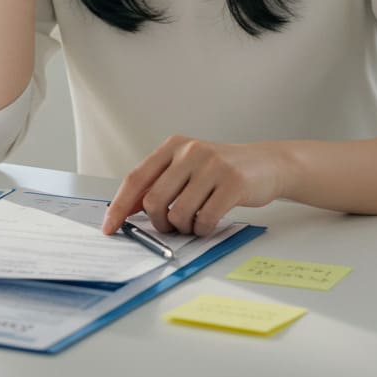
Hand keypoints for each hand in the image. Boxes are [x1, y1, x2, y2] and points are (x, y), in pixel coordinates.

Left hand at [100, 136, 293, 236]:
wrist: (266, 164)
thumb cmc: (221, 171)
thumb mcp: (187, 167)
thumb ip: (159, 183)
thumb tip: (127, 209)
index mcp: (173, 146)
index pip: (136, 179)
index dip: (119, 206)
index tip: (109, 227)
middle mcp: (190, 151)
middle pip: (153, 200)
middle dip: (159, 223)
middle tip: (171, 227)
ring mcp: (212, 166)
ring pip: (178, 214)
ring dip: (184, 228)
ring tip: (195, 222)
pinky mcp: (233, 183)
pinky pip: (205, 219)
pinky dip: (203, 230)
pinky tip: (209, 223)